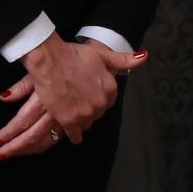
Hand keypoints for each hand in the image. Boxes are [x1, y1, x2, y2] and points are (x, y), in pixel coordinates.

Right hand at [0, 40, 145, 159]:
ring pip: (87, 123)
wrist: (50, 60)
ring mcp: (84, 113)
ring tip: (72, 112)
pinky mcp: (68, 120)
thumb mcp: (102, 54)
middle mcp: (100, 103)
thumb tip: (143, 57)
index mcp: (110, 89)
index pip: (108, 100)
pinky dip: (75, 135)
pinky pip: (75, 133)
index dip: (98, 97)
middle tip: (78, 100)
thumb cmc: (72, 55)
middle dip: (89, 108)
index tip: (90, 94)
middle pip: (97, 112)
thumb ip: (124, 59)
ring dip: (81, 119)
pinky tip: (75, 136)